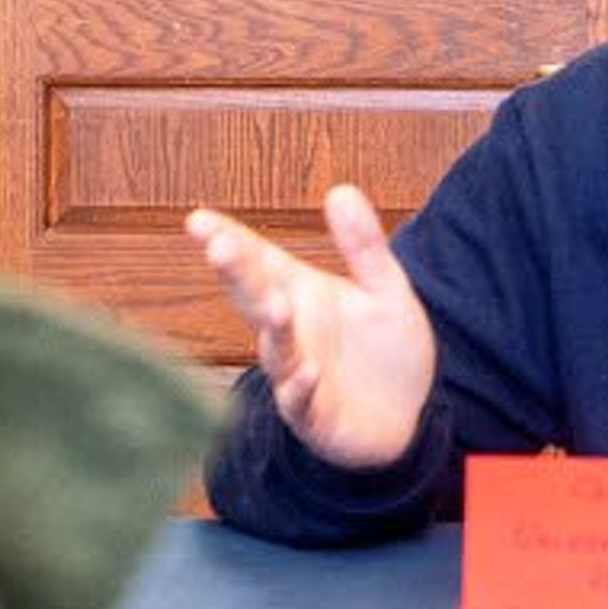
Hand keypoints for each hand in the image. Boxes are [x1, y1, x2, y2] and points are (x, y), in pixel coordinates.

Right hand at [187, 185, 436, 470]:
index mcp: (301, 294)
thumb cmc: (387, 353)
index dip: (229, 239)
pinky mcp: (316, 415)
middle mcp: (291, 332)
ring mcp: (297, 374)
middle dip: (237, 274)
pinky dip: (300, 387)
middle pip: (256, 298)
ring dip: (273, 329)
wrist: (409, 419)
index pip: (259, 261)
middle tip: (219, 246)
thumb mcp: (386, 291)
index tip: (197, 219)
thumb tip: (341, 189)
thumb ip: (363, 246)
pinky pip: (301, 402)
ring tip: (276, 305)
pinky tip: (305, 370)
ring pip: (275, 350)